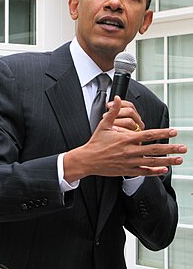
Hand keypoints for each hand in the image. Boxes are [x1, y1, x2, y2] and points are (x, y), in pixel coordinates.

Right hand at [64, 96, 186, 182]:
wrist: (87, 159)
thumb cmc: (96, 142)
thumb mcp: (103, 125)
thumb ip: (113, 112)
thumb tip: (117, 98)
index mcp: (126, 138)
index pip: (149, 135)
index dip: (163, 133)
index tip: (174, 132)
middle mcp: (130, 151)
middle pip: (154, 149)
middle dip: (171, 148)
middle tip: (183, 148)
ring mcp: (130, 162)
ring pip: (152, 162)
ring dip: (167, 161)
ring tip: (179, 160)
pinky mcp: (127, 170)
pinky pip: (144, 172)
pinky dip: (155, 172)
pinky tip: (164, 170)